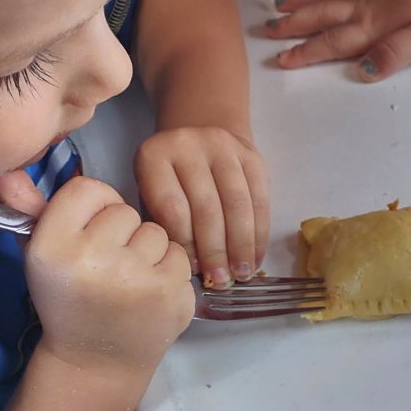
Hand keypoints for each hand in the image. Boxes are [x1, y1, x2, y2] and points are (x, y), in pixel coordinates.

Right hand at [0, 173, 194, 371]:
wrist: (96, 362)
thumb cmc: (68, 302)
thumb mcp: (41, 257)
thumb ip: (31, 211)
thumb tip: (9, 171)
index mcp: (53, 246)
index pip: (87, 188)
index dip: (93, 208)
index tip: (89, 232)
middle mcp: (94, 259)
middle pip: (125, 210)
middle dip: (121, 233)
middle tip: (107, 266)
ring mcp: (136, 277)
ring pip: (156, 231)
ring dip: (147, 251)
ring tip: (128, 280)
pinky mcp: (170, 293)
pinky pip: (179, 255)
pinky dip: (168, 271)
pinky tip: (148, 293)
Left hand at [134, 126, 269, 288]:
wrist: (199, 130)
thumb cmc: (169, 177)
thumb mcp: (150, 193)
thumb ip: (164, 224)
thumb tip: (188, 267)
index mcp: (155, 156)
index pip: (173, 207)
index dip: (186, 243)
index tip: (194, 270)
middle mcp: (190, 145)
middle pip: (207, 207)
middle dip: (216, 250)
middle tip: (221, 280)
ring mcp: (224, 147)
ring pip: (238, 204)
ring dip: (242, 244)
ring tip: (241, 273)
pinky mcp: (252, 155)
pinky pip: (260, 199)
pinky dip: (259, 233)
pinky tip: (255, 256)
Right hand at [263, 0, 410, 80]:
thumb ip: (392, 55)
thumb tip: (364, 70)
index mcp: (372, 28)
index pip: (332, 43)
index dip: (306, 52)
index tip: (281, 59)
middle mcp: (364, 8)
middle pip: (321, 16)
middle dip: (293, 25)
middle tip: (266, 29)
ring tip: (280, 3)